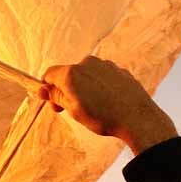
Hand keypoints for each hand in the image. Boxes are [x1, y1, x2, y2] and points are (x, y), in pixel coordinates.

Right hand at [39, 56, 177, 153]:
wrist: (136, 118)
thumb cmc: (104, 116)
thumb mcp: (73, 110)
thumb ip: (57, 96)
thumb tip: (43, 90)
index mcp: (71, 73)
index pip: (50, 74)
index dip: (47, 88)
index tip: (52, 101)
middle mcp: (87, 63)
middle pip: (68, 74)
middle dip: (66, 90)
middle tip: (71, 109)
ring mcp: (104, 65)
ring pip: (86, 75)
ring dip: (84, 88)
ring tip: (94, 107)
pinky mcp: (118, 70)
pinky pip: (102, 76)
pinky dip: (99, 86)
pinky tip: (106, 102)